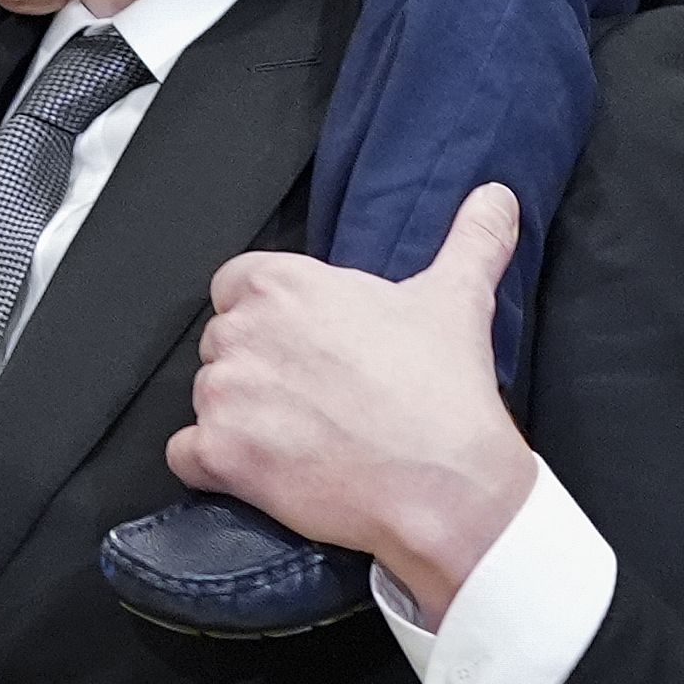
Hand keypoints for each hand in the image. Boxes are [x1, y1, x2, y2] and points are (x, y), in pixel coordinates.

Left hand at [166, 182, 532, 620]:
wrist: (446, 485)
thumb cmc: (444, 390)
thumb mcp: (458, 298)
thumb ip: (470, 239)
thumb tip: (497, 198)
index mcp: (284, 283)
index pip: (237, 285)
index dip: (268, 318)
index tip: (305, 346)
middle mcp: (242, 331)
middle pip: (222, 344)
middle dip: (258, 370)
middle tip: (315, 397)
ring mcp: (223, 395)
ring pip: (207, 400)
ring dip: (239, 419)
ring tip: (301, 437)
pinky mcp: (218, 456)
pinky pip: (186, 457)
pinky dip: (216, 468)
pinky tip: (265, 471)